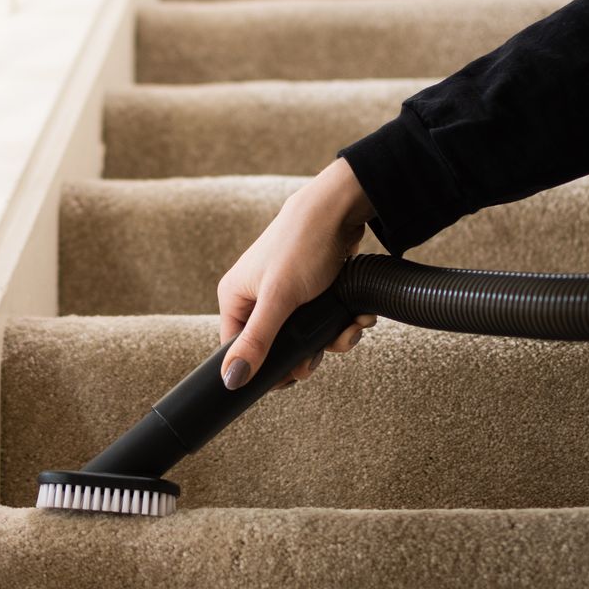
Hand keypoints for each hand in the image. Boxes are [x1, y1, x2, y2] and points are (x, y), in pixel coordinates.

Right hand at [217, 158, 377, 389]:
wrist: (340, 210)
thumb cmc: (302, 245)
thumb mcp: (279, 299)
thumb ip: (256, 342)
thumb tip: (230, 379)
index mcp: (235, 297)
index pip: (237, 349)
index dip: (262, 368)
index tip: (289, 379)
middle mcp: (256, 296)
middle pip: (276, 347)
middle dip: (307, 353)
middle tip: (322, 354)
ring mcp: (285, 293)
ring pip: (305, 336)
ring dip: (332, 338)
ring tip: (350, 328)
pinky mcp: (311, 290)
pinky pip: (323, 320)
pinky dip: (342, 322)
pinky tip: (357, 316)